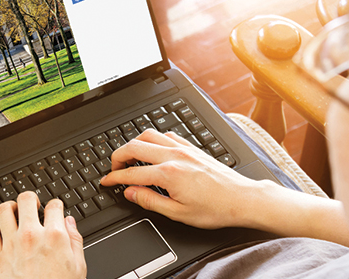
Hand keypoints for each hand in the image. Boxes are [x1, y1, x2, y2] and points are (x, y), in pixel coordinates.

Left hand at [0, 192, 86, 278]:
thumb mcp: (78, 266)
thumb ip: (74, 240)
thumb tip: (69, 222)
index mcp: (55, 236)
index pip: (54, 205)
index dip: (55, 205)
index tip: (53, 209)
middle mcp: (31, 236)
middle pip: (26, 199)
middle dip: (31, 199)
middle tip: (32, 205)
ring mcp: (11, 245)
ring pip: (4, 210)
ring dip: (10, 207)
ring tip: (14, 211)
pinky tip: (0, 228)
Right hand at [101, 129, 268, 229]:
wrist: (242, 198)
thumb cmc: (215, 208)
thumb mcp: (178, 213)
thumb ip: (150, 201)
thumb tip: (130, 193)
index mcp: (168, 174)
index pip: (131, 173)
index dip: (114, 177)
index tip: (106, 181)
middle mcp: (174, 156)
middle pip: (134, 146)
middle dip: (118, 156)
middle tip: (113, 168)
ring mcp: (184, 148)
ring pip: (149, 135)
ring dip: (133, 144)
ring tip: (129, 157)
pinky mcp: (192, 147)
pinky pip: (166, 135)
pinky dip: (153, 139)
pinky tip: (153, 149)